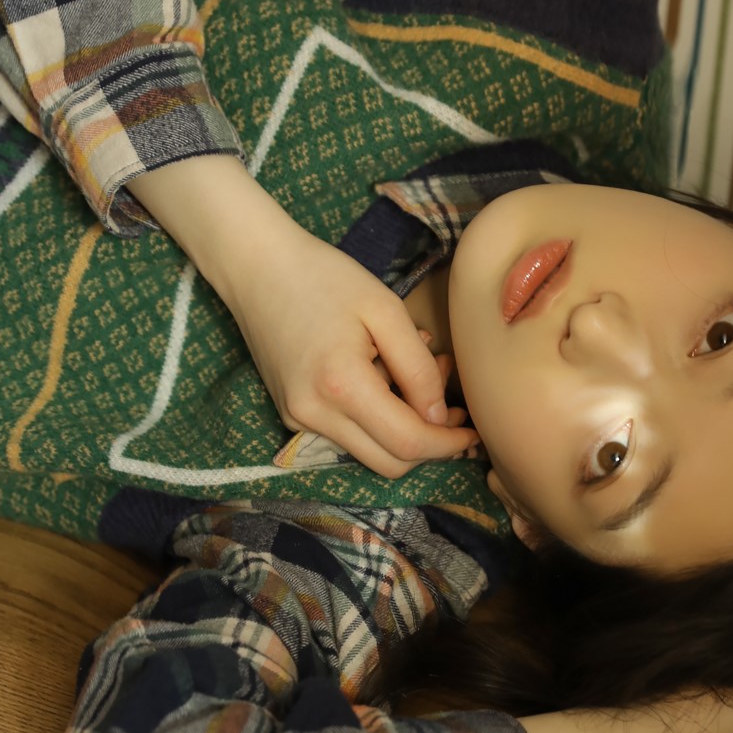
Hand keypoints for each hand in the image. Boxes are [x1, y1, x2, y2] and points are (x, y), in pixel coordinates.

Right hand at [218, 206, 479, 478]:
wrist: (258, 268)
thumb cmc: (325, 278)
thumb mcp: (385, 310)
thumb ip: (417, 367)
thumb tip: (439, 415)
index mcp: (341, 386)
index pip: (407, 443)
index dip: (448, 443)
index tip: (474, 428)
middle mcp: (314, 414)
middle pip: (389, 464)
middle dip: (430, 444)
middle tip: (452, 404)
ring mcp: (298, 419)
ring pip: (369, 453)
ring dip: (404, 431)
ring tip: (420, 379)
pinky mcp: (292, 414)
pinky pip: (347, 435)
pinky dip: (376, 419)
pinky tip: (385, 376)